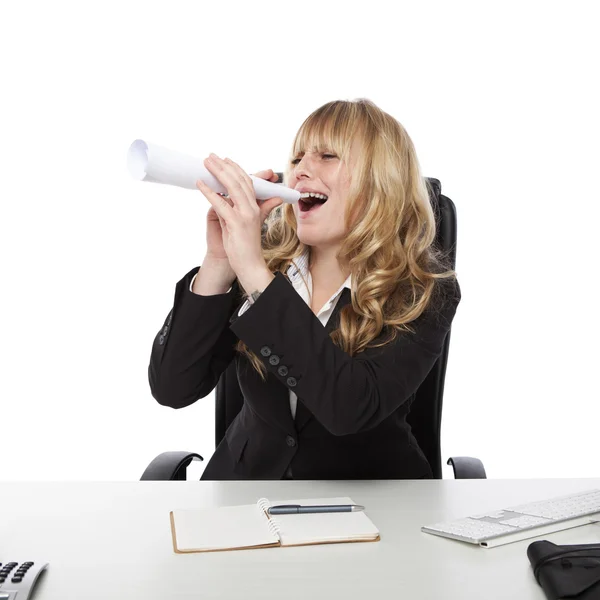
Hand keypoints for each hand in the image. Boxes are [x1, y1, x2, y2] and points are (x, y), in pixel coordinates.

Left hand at [198, 154, 282, 274]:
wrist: (249, 265)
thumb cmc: (245, 246)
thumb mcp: (247, 224)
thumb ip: (244, 209)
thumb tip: (237, 199)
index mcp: (256, 208)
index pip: (247, 182)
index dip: (235, 169)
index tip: (224, 159)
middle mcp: (252, 208)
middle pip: (239, 180)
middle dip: (224, 166)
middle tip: (210, 156)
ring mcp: (245, 215)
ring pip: (231, 187)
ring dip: (217, 173)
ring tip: (206, 163)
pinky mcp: (236, 223)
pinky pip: (221, 203)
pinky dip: (209, 192)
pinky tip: (200, 184)